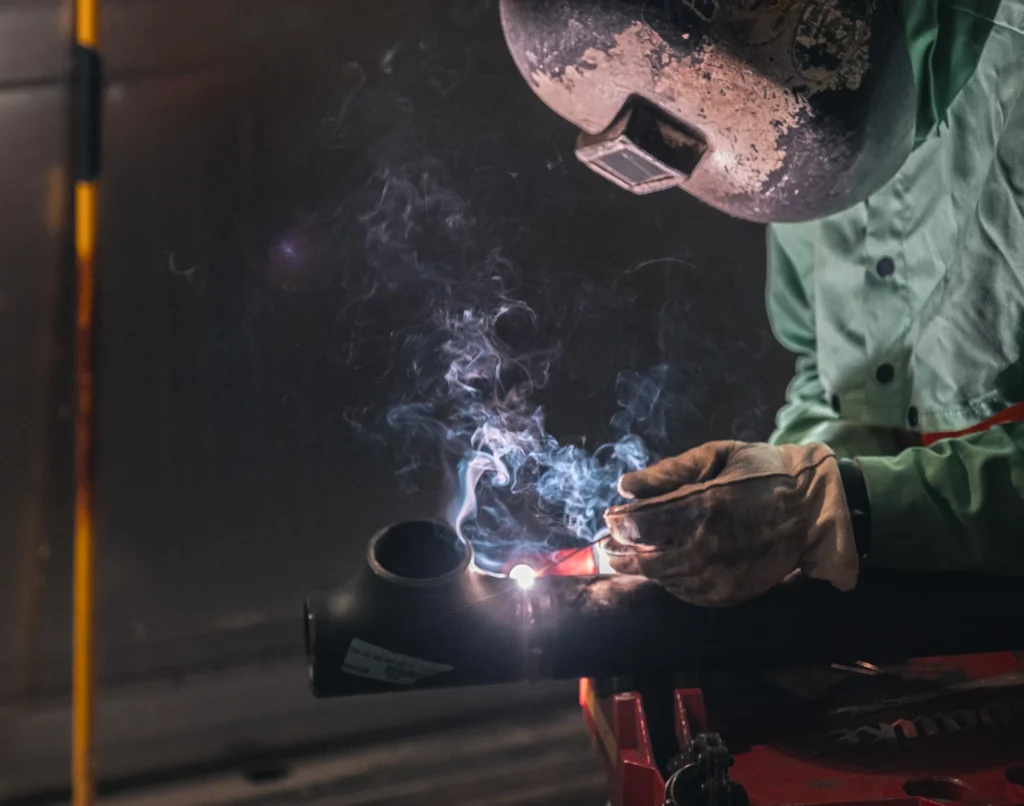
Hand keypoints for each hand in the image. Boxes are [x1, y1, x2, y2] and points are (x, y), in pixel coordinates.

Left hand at [603, 441, 857, 606]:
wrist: (812, 510)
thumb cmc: (762, 473)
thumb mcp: (717, 457)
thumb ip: (669, 471)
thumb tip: (626, 486)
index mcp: (703, 506)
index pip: (640, 525)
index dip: (618, 523)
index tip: (610, 518)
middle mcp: (707, 546)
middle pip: (643, 560)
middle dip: (619, 552)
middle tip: (607, 546)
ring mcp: (717, 575)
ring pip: (661, 579)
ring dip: (641, 568)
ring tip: (631, 555)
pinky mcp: (728, 594)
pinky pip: (684, 594)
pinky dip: (668, 582)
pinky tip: (664, 568)